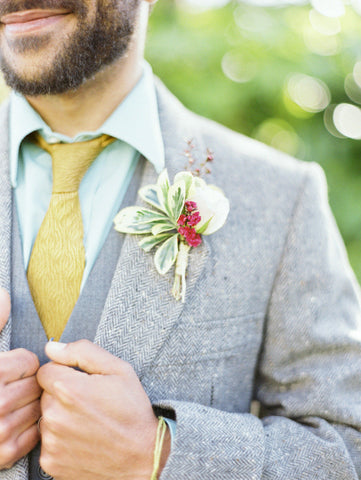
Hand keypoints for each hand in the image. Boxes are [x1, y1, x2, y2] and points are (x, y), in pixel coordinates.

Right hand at [0, 288, 41, 468]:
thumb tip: (4, 295)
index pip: (29, 362)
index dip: (20, 364)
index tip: (9, 371)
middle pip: (37, 385)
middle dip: (26, 385)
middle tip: (12, 389)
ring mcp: (0, 430)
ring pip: (39, 407)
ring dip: (30, 406)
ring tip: (12, 407)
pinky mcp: (4, 454)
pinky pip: (36, 433)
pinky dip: (29, 429)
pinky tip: (14, 424)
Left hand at [37, 339, 170, 479]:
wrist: (143, 455)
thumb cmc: (132, 410)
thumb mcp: (118, 369)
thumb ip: (82, 352)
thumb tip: (52, 347)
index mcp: (68, 389)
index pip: (45, 370)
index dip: (64, 372)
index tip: (81, 382)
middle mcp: (55, 416)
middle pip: (44, 394)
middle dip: (62, 394)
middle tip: (88, 402)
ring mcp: (51, 442)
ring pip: (45, 418)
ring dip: (60, 416)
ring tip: (88, 421)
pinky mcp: (51, 462)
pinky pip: (47, 441)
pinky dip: (61, 439)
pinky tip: (83, 438)